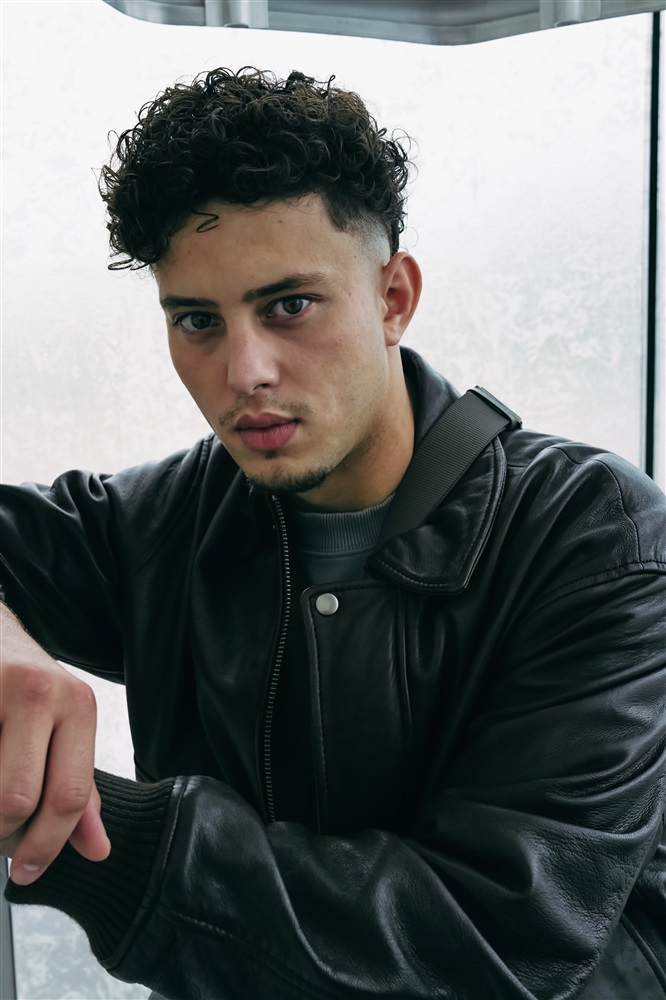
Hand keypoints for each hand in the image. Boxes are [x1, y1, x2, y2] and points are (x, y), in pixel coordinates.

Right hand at [0, 604, 109, 883]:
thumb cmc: (24, 689)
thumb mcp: (62, 729)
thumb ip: (78, 789)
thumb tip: (98, 850)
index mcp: (78, 706)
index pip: (70, 795)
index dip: (46, 846)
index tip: (26, 872)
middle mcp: (41, 693)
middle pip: (18, 800)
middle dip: (2, 836)